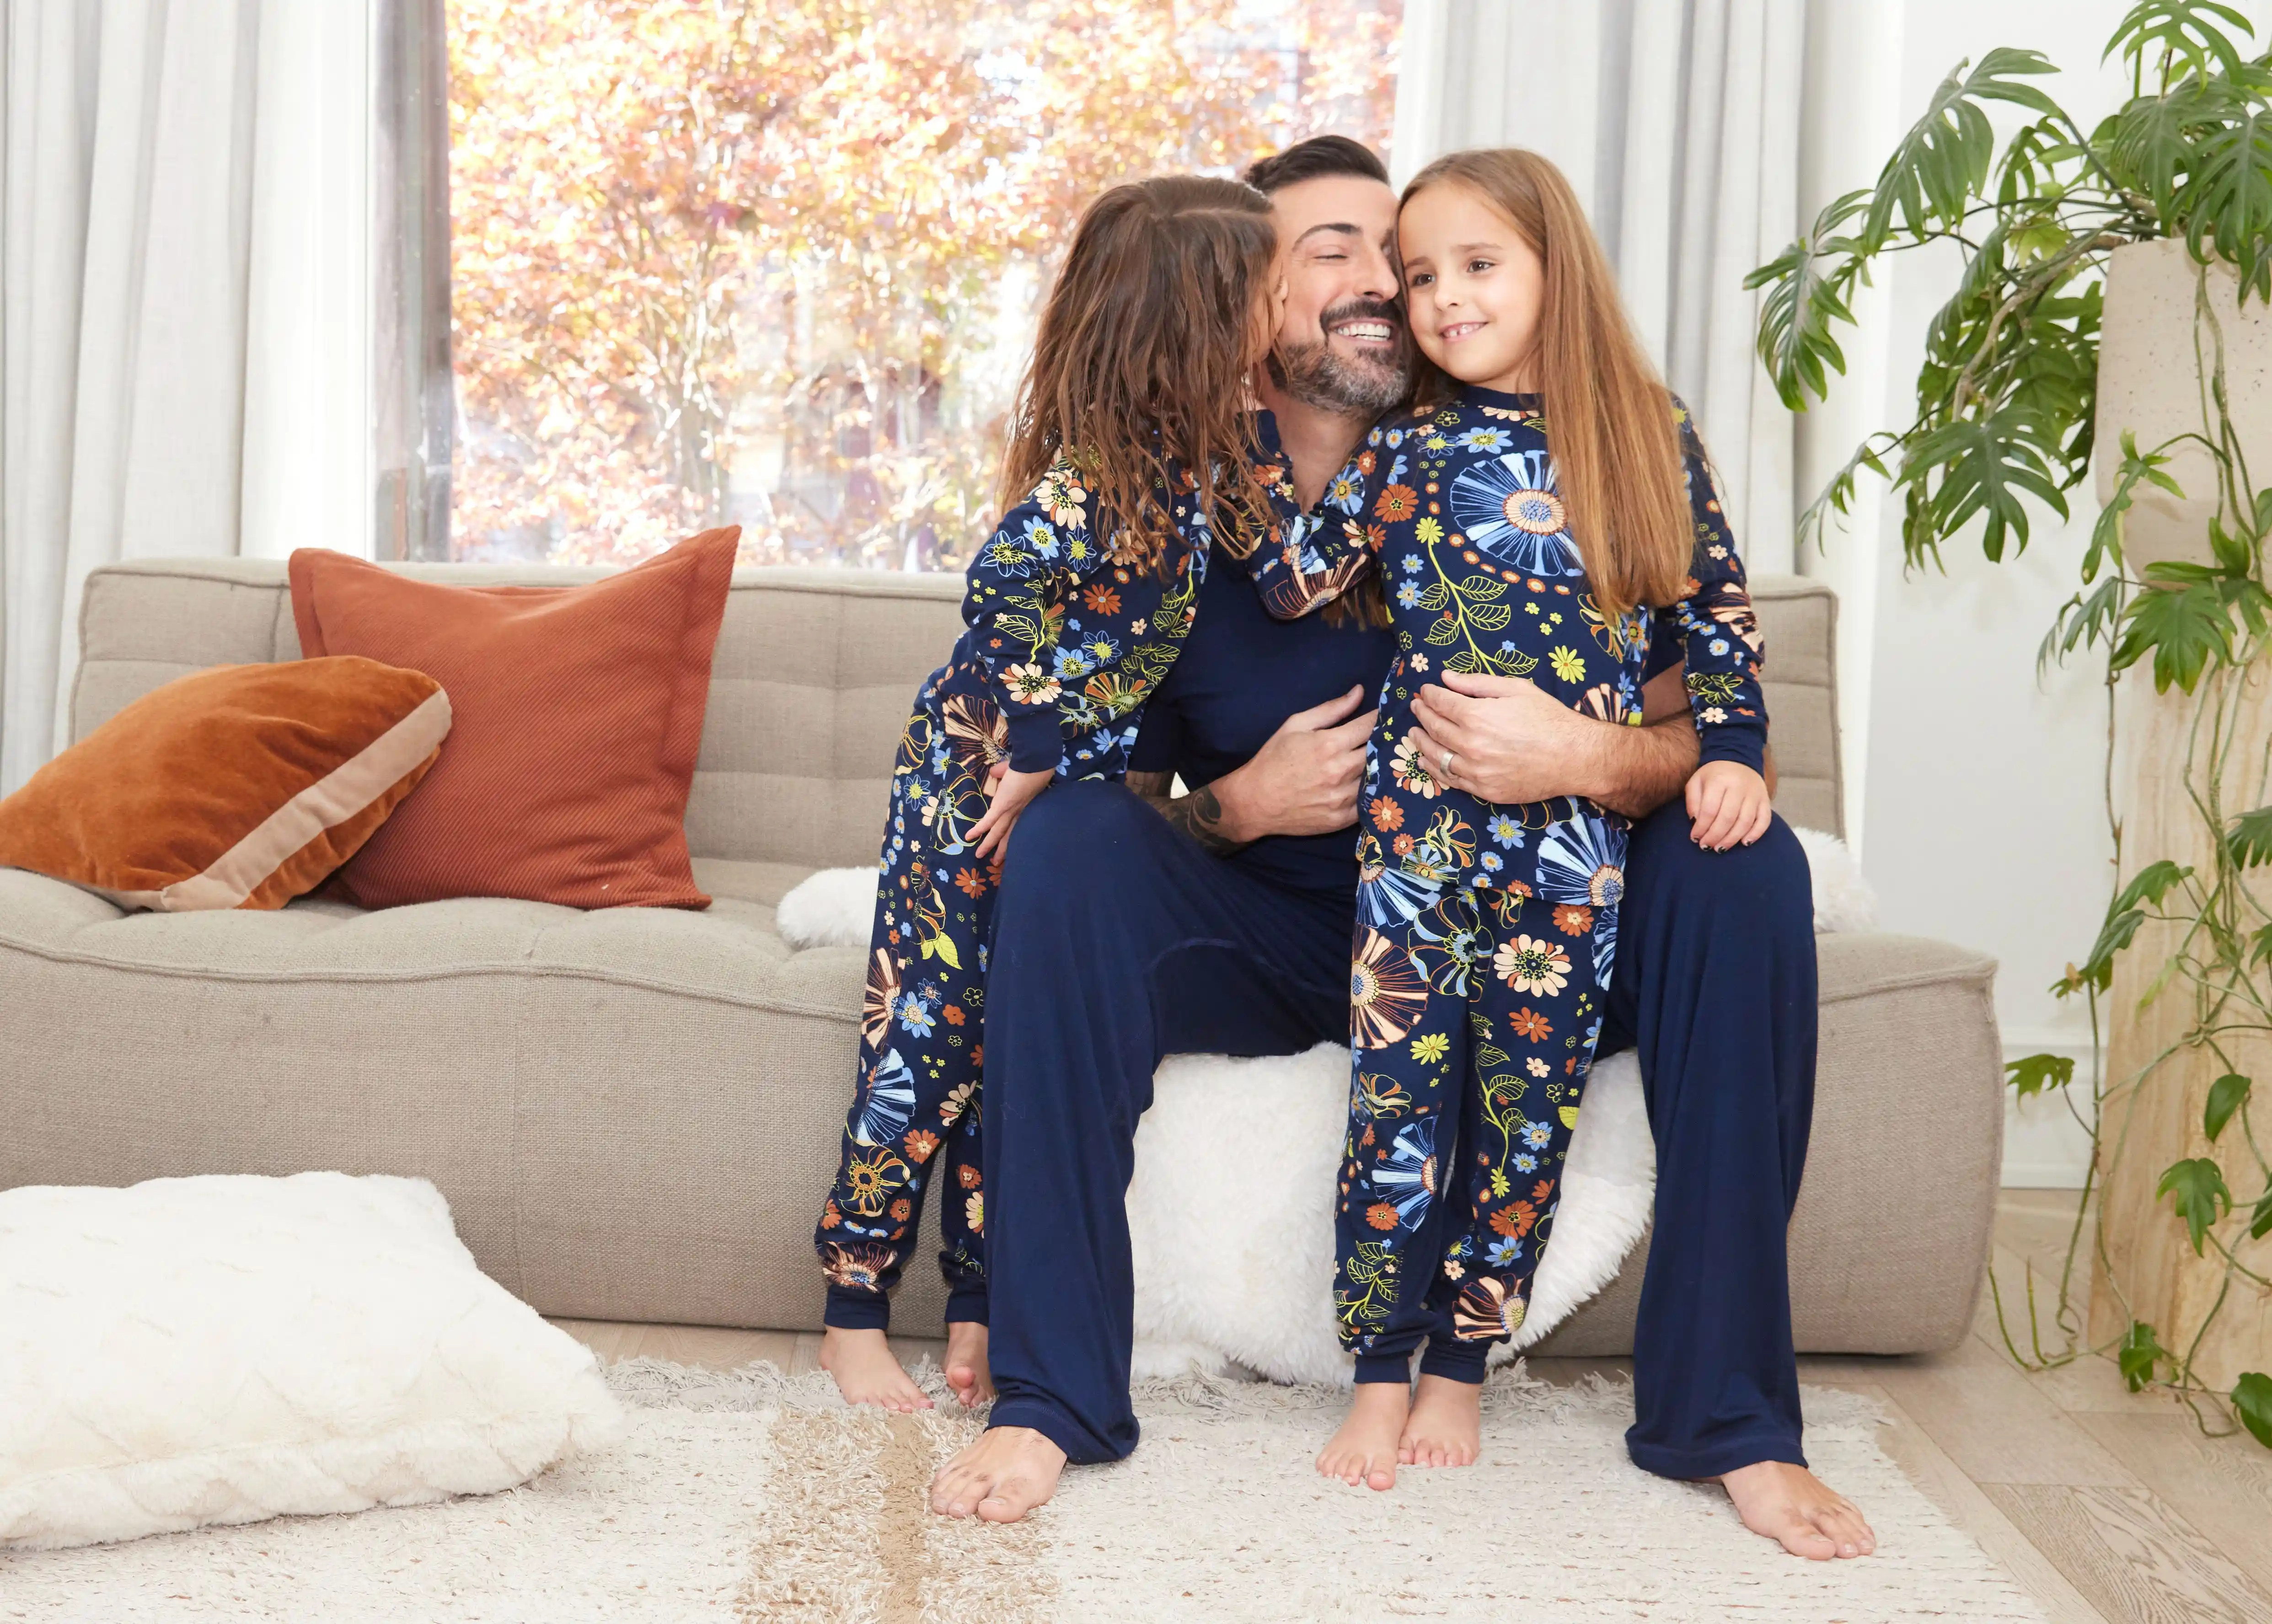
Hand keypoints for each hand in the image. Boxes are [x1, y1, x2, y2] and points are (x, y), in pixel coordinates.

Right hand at [969, 765, 1053, 859]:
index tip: (1010, 846)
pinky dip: (979, 829)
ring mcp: (1010, 810)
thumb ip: (1005, 772)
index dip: (1013, 835)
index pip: (1017, 824)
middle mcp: (1019, 812)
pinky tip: (969, 837)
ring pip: (998, 831)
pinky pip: (988, 821)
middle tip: (996, 863)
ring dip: (988, 844)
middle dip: (1002, 849)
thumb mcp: (1017, 772)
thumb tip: (994, 772)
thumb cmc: (1030, 766)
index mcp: (1024, 806)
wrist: (1035, 763)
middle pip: (1009, 834)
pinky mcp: (1002, 806)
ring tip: (979, 855)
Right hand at [1212, 684, 1375, 839]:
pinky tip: (1367, 784)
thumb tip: (1360, 692)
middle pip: (1379, 752)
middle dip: (1385, 742)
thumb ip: (1331, 709)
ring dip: (1380, 768)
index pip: (1370, 726)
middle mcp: (1340, 771)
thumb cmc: (1273, 759)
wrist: (1254, 802)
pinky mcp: (1342, 819)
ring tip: (1381, 760)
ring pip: (1376, 777)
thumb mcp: (1296, 725)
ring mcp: (1342, 798)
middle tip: (1389, 738)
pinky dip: (1370, 792)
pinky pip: (1368, 803)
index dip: (1381, 718)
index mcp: (1329, 744)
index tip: (1387, 715)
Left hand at [1408, 670, 1599, 803]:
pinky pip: (1450, 780)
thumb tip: (1446, 678)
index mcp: (1477, 716)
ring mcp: (1476, 771)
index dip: (1429, 695)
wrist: (1574, 757)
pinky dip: (1434, 769)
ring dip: (1421, 742)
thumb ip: (1477, 683)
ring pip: (1435, 757)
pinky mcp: (1484, 790)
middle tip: (1416, 708)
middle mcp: (1471, 745)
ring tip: (1413, 733)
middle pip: (1434, 728)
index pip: (1440, 703)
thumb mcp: (1516, 689)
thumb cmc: (1549, 719)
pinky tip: (1427, 761)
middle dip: (1422, 715)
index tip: (1424, 691)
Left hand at [1685, 760, 1771, 851]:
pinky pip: (1764, 820)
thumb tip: (1696, 822)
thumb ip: (1693, 801)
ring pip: (1745, 822)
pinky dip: (1756, 834)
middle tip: (1706, 846)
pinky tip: (1745, 843)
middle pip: (1728, 818)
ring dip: (1732, 839)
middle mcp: (1739, 787)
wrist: (1738, 759)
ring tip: (1720, 848)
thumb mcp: (1696, 781)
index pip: (1710, 809)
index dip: (1701, 827)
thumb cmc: (1713, 775)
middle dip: (1715, 836)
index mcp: (1719, 780)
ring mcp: (1755, 794)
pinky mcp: (1765, 800)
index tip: (1695, 838)